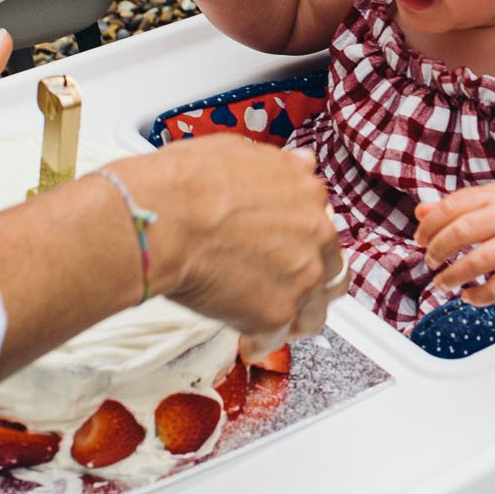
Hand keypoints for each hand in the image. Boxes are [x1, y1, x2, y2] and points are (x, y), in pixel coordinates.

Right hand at [126, 136, 344, 350]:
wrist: (164, 218)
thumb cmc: (186, 184)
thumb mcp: (240, 151)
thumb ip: (279, 167)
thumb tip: (299, 164)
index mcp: (307, 195)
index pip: (322, 224)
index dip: (302, 239)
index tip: (286, 247)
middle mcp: (315, 236)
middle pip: (330, 268)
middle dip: (309, 279)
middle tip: (282, 285)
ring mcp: (301, 277)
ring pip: (315, 310)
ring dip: (295, 316)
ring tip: (271, 320)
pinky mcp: (277, 313)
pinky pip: (278, 338)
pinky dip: (262, 342)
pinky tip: (247, 340)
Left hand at [415, 183, 494, 305]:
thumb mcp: (489, 201)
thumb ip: (455, 206)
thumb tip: (420, 212)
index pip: (452, 206)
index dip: (430, 225)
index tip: (420, 239)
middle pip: (462, 232)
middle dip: (438, 250)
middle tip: (429, 261)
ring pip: (478, 262)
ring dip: (452, 276)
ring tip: (441, 283)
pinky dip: (477, 296)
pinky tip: (467, 295)